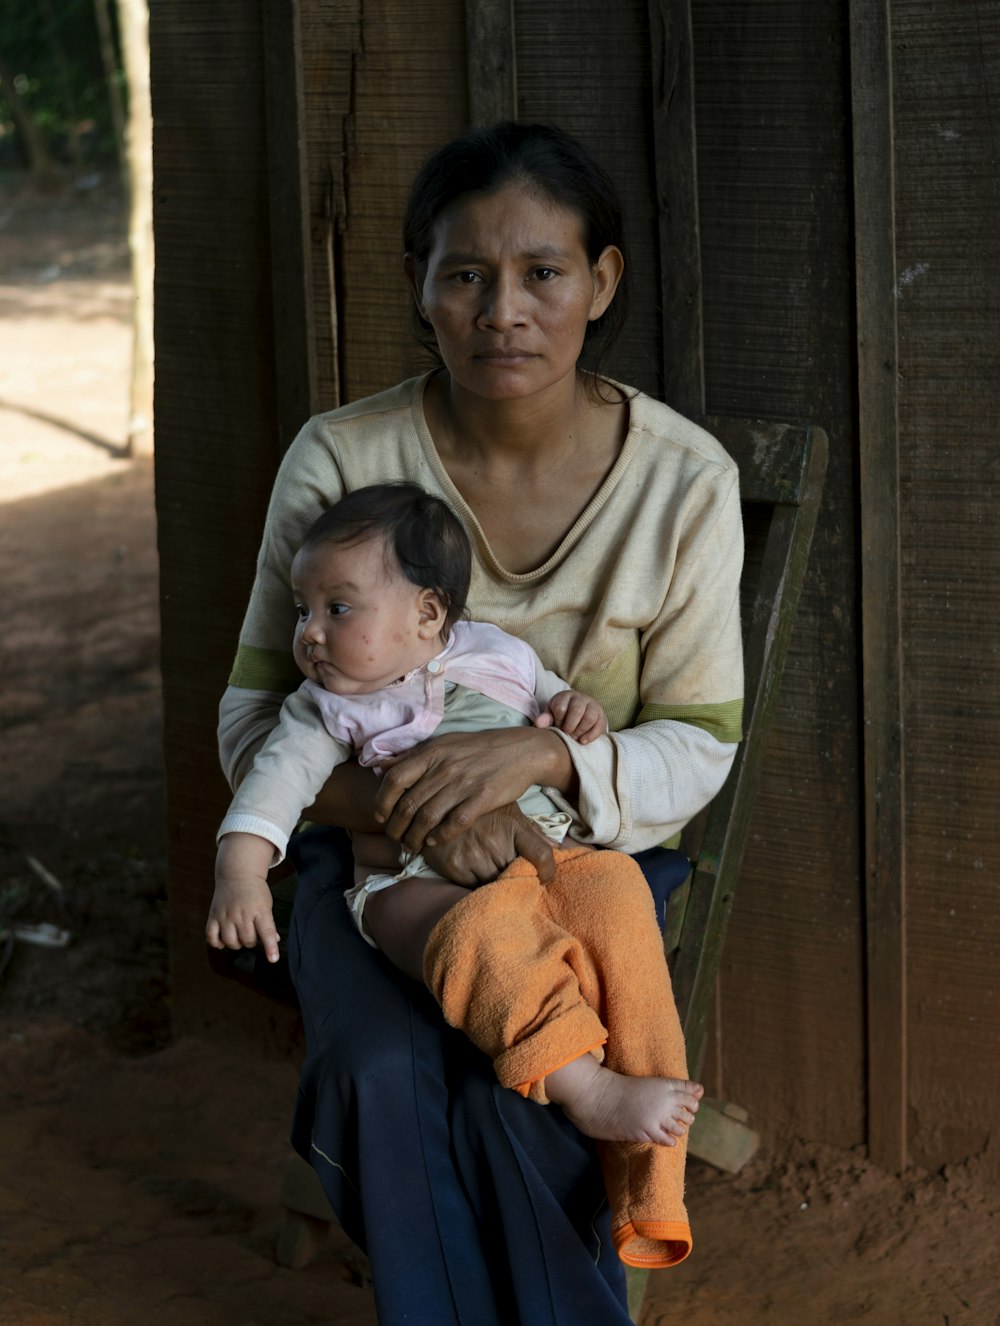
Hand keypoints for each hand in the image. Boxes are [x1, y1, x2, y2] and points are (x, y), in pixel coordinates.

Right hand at [207, 834, 280, 962]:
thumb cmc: (255, 891)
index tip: (273, 959)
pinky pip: (212, 937)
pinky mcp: (213, 916)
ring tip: (238, 936)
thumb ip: (269, 924)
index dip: (270, 947)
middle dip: (251, 942)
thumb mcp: (266, 904)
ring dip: (236, 944)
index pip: (267, 932)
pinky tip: (223, 940)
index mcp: (259, 910)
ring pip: (230, 941)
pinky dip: (217, 943)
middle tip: (251, 934)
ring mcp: (226, 915)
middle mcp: (242, 913)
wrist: (237, 874)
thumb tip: (275, 941)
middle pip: (247, 940)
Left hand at [374, 727, 568, 853]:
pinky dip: (440, 835)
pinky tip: (433, 842)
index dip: (382, 801)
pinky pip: (455, 822)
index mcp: (432, 753)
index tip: (380, 816)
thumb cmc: (477, 748)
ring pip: (428, 817)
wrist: (518, 750)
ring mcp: (463, 783)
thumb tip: (380, 767)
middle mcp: (444, 768)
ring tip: (411, 845)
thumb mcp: (442, 744)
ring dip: (414, 836)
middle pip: (408, 803)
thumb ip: (412, 757)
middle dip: (396, 827)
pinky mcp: (483, 797)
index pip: (395, 779)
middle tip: (394, 838)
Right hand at [420, 804, 555, 885]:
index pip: (541, 854)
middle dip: (518, 878)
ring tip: (493, 874)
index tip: (545, 878)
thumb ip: (531, 831)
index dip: (548, 872)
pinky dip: (478, 885)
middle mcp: (495, 841)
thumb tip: (556, 848)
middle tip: (514, 876)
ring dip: (498, 883)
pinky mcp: (454, 866)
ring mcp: (473, 855)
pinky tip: (476, 874)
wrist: (435, 805)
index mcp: (512, 825)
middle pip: (517, 874)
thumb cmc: (479, 810)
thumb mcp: (507, 811)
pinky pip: (474, 887)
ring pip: (496, 884)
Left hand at [534, 689, 607, 744]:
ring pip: (589, 717)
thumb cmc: (562, 715)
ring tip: (574, 738)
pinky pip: (599, 726)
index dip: (558, 720)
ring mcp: (593, 706)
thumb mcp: (552, 715)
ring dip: (580, 730)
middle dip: (570, 726)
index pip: (561, 707)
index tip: (557, 726)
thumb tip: (539, 724)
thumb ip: (545, 719)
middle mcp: (581, 698)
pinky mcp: (602, 717)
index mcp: (566, 696)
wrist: (581, 714)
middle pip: (577, 710)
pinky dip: (591, 736)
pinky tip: (583, 742)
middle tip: (566, 734)